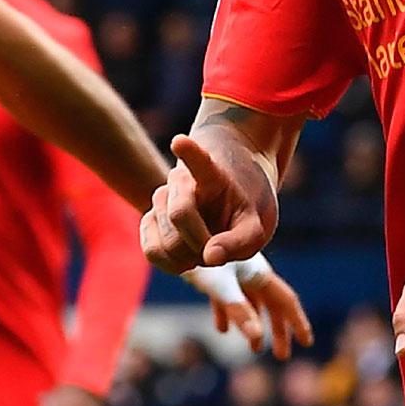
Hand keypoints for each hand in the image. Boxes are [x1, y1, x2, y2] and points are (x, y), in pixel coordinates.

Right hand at [139, 132, 277, 273]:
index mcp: (211, 174)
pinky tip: (188, 259)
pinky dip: (171, 264)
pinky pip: (152, 252)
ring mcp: (160, 199)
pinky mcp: (149, 221)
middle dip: (201, 242)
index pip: (199, 160)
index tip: (180, 141)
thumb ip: (239, 242)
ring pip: (166, 241)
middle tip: (218, 248)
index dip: (189, 151)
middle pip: (179, 215)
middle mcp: (179, 181)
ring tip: (205, 248)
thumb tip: (209, 258)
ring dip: (188, 256)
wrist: (226, 208)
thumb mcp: (255, 228)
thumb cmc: (242, 215)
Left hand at [204, 266, 315, 359]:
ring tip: (256, 348)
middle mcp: (250, 271)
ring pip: (250, 302)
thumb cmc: (200, 255)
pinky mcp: (215, 273)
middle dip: (278, 330)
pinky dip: (228, 314)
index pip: (284, 300)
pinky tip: (221, 329)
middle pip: (271, 303)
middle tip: (282, 355)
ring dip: (255, 323)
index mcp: (258, 273)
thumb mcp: (221, 285)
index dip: (297, 321)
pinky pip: (228, 297)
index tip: (306, 343)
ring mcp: (233, 272)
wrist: (179, 228)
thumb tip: (257, 339)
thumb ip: (239, 311)